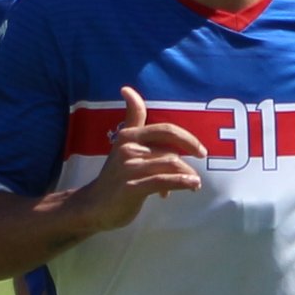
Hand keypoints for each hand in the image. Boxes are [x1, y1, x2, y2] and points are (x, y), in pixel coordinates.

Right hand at [67, 86, 201, 233]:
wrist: (94, 205)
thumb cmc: (115, 176)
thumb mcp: (122, 144)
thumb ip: (132, 119)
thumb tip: (127, 89)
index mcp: (129, 136)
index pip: (164, 130)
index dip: (186, 138)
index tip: (201, 151)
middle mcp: (129, 149)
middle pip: (171, 151)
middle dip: (188, 162)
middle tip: (198, 172)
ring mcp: (129, 168)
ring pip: (170, 165)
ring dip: (188, 175)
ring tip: (194, 184)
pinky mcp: (132, 187)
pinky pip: (163, 181)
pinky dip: (181, 183)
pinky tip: (190, 186)